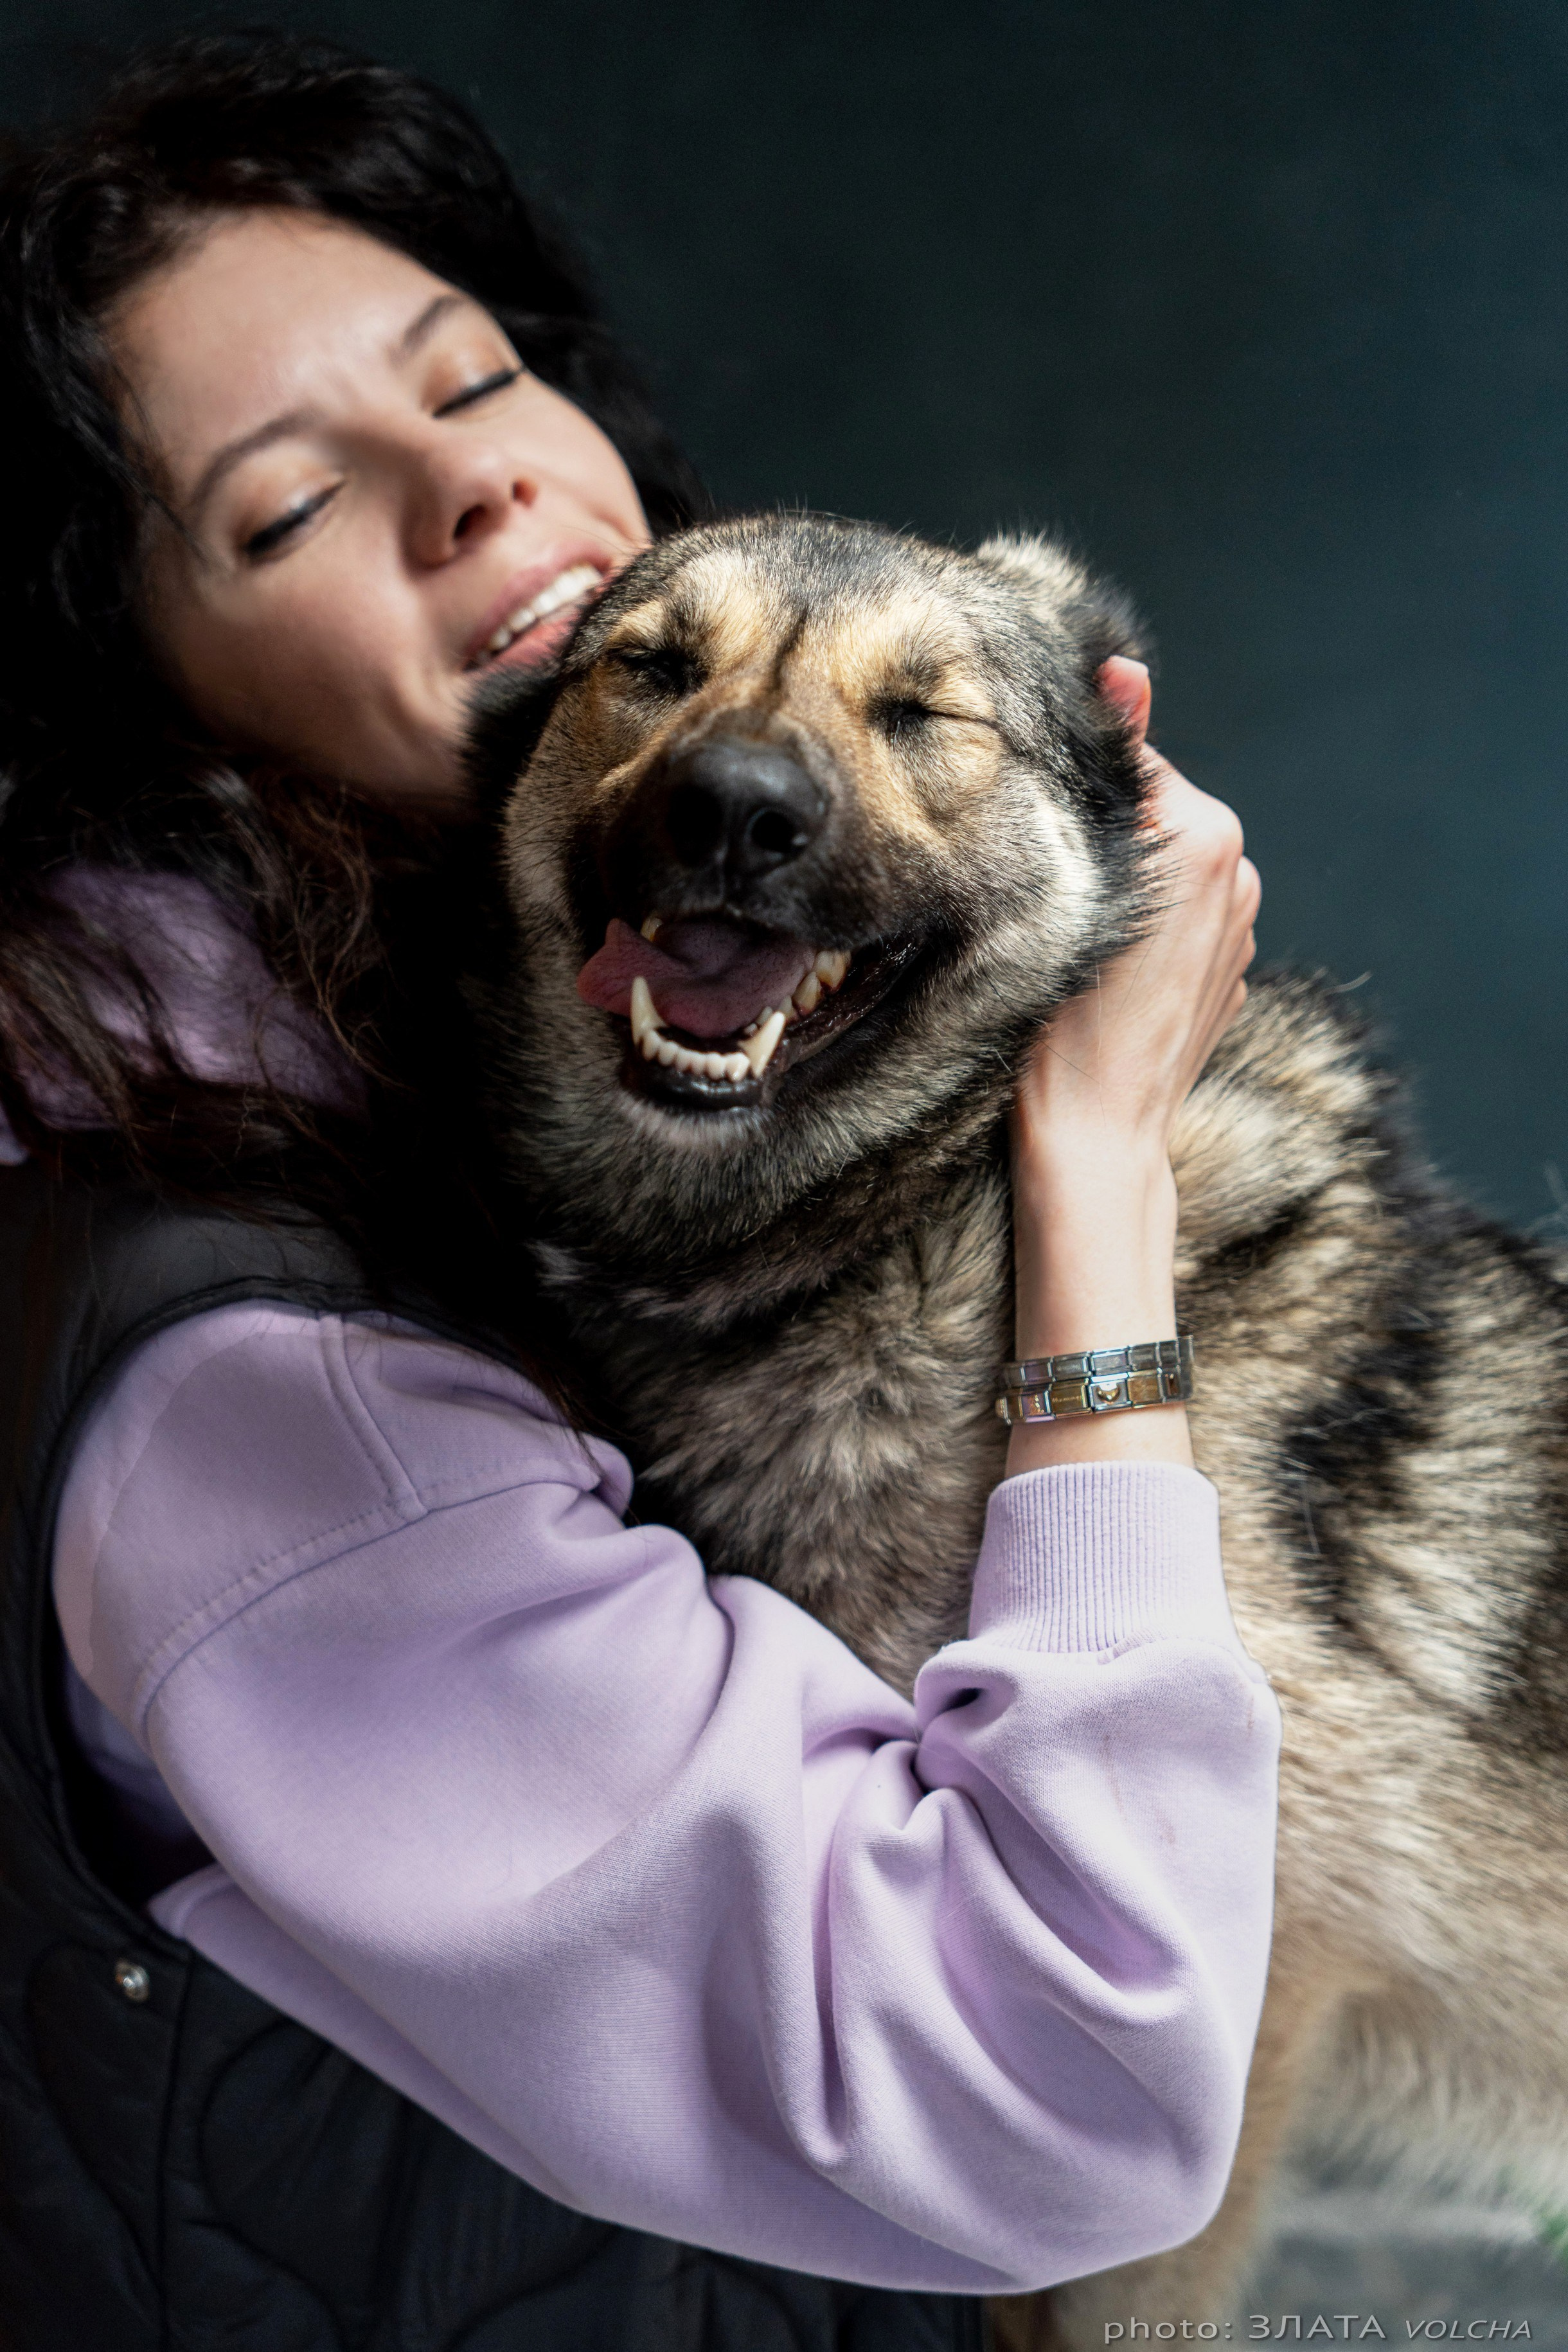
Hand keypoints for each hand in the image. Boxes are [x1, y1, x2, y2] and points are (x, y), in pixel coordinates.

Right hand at [1014, 657, 1259, 1166]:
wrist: (1094, 1134)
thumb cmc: (1064, 1020)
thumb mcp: (1074, 877)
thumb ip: (1113, 764)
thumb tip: (1125, 668)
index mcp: (1206, 836)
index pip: (1133, 763)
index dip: (1075, 786)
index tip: (1038, 820)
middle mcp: (1238, 874)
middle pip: (1154, 814)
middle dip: (1104, 838)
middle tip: (1048, 888)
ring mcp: (1240, 928)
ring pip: (1164, 868)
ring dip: (1122, 883)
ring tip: (1073, 934)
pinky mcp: (1229, 971)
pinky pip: (1178, 921)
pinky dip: (1142, 929)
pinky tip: (1106, 972)